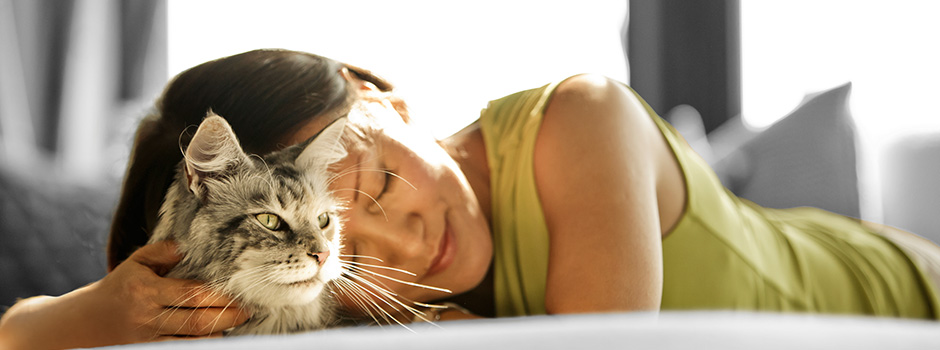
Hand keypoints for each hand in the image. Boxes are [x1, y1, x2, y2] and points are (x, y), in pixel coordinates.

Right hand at [0, 241, 249, 348]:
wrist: (84, 323)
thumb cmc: (118, 288)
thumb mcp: (135, 263)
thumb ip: (163, 252)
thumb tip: (188, 244)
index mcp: (146, 291)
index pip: (191, 294)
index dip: (220, 296)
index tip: (240, 293)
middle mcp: (148, 317)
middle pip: (198, 321)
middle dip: (228, 317)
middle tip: (248, 311)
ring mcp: (148, 338)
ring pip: (192, 340)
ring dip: (218, 333)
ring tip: (236, 322)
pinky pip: (181, 349)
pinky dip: (201, 343)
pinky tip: (216, 335)